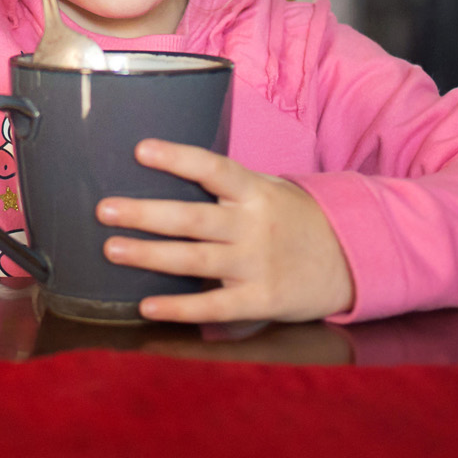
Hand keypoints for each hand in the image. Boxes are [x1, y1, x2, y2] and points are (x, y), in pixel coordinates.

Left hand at [97, 139, 355, 322]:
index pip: (213, 168)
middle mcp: (254, 226)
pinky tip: (146, 306)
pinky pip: (214, 306)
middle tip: (104, 210)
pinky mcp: (261, 300)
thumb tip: (167, 174)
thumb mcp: (269, 190)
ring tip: (111, 249)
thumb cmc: (297, 220)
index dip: (177, 158)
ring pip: (195, 260)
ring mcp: (257, 264)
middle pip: (192, 218)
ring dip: (150, 255)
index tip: (139, 150)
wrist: (353, 260)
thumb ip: (227, 187)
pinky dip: (179, 308)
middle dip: (145, 214)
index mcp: (255, 192)